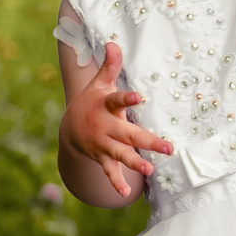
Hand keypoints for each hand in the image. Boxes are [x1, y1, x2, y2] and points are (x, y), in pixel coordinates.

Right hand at [62, 42, 169, 198]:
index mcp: (106, 106)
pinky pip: (110, 171)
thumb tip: (113, 43)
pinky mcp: (102, 158)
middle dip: (148, 141)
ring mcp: (103, 145)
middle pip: (128, 135)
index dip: (127, 98)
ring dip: (135, 163)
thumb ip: (110, 66)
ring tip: (149, 170)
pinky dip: (117, 182)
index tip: (139, 96)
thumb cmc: (92, 102)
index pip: (116, 100)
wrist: (68, 129)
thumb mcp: (99, 84)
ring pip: (121, 155)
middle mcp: (106, 127)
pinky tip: (127, 193)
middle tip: (167, 148)